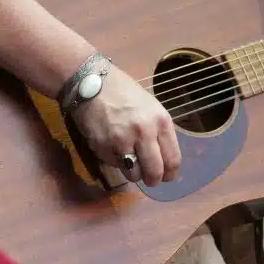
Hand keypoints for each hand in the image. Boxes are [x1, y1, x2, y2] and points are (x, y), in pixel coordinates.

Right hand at [70, 64, 181, 183]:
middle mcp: (144, 133)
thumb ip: (158, 132)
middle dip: (153, 180)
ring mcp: (123, 141)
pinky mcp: (103, 147)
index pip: (173, 159)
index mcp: (161, 121)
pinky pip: (114, 165)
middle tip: (149, 179)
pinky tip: (111, 146)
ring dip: (132, 172)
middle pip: (154, 172)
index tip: (166, 176)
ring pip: (134, 175)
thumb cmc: (122, 92)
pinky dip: (115, 161)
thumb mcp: (150, 107)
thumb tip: (163, 159)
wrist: (90, 82)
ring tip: (128, 160)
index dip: (170, 174)